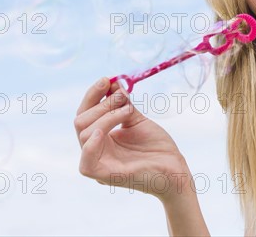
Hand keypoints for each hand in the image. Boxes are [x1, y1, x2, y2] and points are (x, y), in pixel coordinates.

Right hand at [74, 77, 192, 200]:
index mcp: (100, 139)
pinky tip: (104, 132)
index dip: (93, 95)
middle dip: (101, 104)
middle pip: (80, 121)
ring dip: (107, 116)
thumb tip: (113, 83)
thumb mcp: (136, 119)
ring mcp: (99, 164)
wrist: (175, 167)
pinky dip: (92, 144)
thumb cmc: (157, 147)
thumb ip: (122, 104)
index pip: (84, 113)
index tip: (107, 79)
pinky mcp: (105, 177)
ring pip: (85, 134)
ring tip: (129, 111)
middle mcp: (95, 151)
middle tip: (123, 97)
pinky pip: (86, 162)